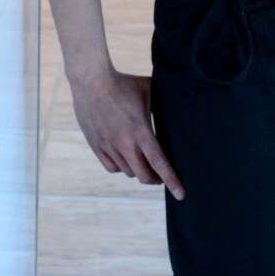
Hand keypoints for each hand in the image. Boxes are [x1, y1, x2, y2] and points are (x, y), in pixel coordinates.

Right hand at [69, 68, 185, 200]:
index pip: (159, 163)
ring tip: (144, 165)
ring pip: (128, 172)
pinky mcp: (96, 145)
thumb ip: (164, 101)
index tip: (180, 194)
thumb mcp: (148, 91)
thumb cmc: (123, 84)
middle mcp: (124, 143)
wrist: (91, 81)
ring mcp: (109, 146)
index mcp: (140, 131)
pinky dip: (121, 168)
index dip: (172, 180)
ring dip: (139, 172)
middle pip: (144, 176)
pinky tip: (126, 160)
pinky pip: (111, 167)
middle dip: (156, 180)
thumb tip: (184, 102)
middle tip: (161, 178)